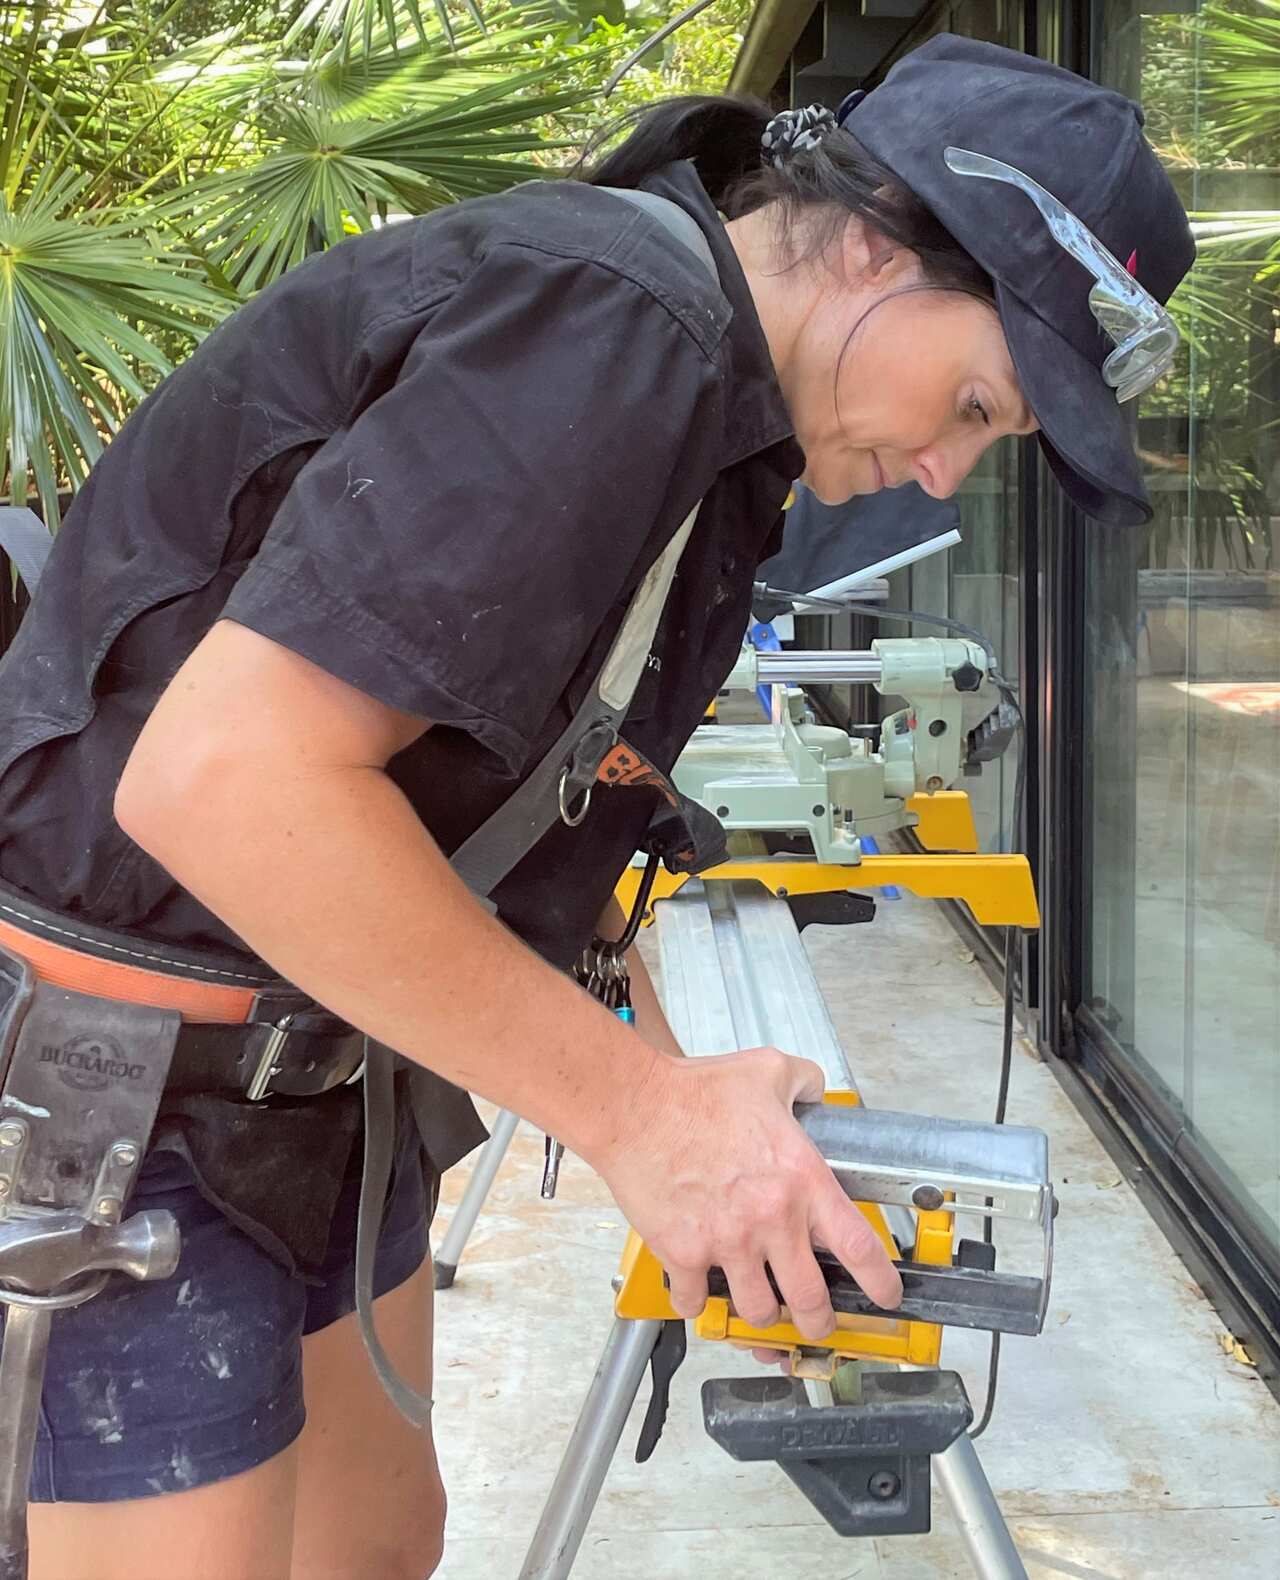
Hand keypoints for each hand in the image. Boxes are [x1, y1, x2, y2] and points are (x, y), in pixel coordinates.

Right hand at [596, 1047, 901, 1339]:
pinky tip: (699, 1290)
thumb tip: (815, 1091)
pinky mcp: (684, 1254)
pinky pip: (696, 1302)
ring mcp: (727, 1242)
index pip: (859, 1248)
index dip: (880, 1284)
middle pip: (811, 1300)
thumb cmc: (694, 1090)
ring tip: (760, 1304)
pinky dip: (698, 1303)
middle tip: (817, 1321)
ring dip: (762, 1313)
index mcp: (801, 1179)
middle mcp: (771, 1219)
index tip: (885, 1297)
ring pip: (757, 1310)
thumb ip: (804, 1082)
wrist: (636, 1106)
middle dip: (819, 1321)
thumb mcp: (768, 1070)